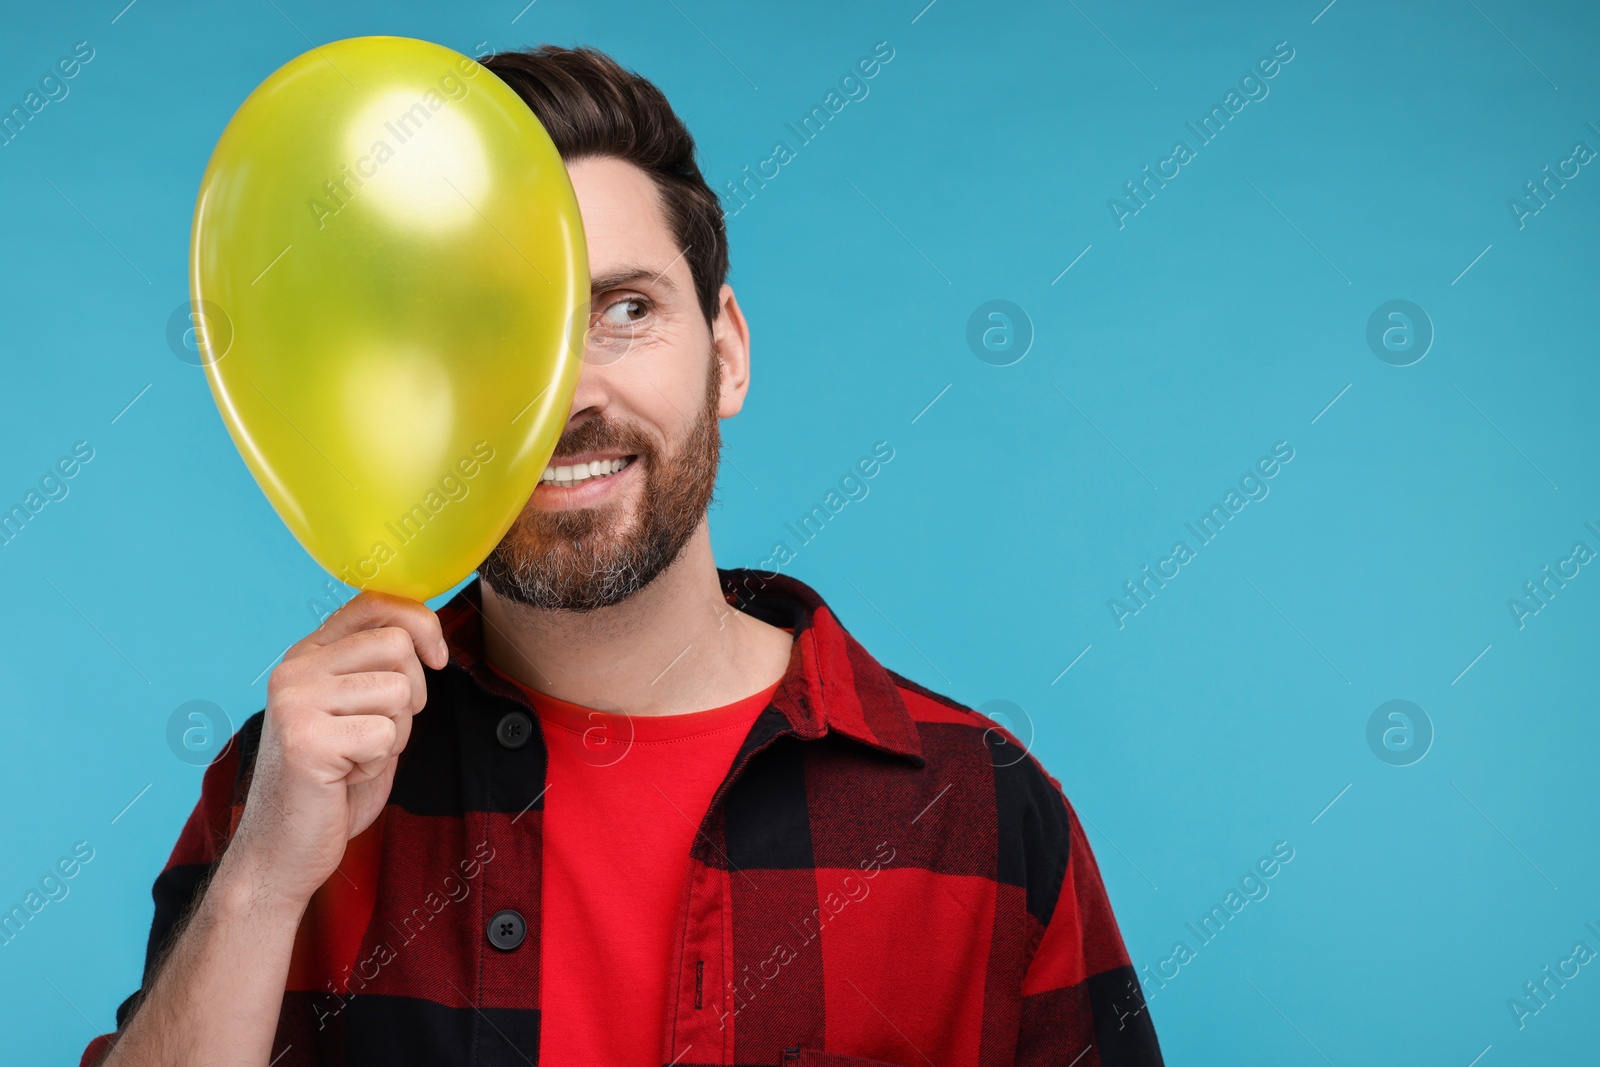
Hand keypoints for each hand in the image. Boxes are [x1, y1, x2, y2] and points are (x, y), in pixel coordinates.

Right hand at [216, 591, 449, 911]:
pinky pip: (386, 736)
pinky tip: (344, 778)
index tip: (437, 658)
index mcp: (307, 656)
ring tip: (355, 758)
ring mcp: (295, 702)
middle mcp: (295, 670)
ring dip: (393, 735)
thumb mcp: (358, 711)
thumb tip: (426, 630)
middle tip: (376, 733)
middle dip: (411, 694)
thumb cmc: (331, 784)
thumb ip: (378, 669)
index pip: (374, 602)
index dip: (421, 622)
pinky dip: (378, 764)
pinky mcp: (306, 741)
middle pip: (398, 645)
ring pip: (397, 692)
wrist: (283, 849)